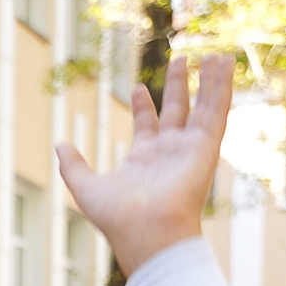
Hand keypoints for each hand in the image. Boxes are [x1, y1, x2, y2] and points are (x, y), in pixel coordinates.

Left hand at [57, 54, 230, 275]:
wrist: (146, 229)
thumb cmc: (117, 216)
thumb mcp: (85, 187)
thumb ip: (73, 165)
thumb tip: (60, 145)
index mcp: (143, 159)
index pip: (146, 124)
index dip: (141, 105)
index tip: (137, 87)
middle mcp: (169, 151)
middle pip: (176, 110)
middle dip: (179, 85)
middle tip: (181, 59)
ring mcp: (189, 148)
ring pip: (202, 106)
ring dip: (208, 81)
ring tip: (212, 56)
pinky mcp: (206, 145)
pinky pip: (217, 110)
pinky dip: (222, 87)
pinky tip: (225, 66)